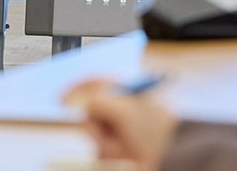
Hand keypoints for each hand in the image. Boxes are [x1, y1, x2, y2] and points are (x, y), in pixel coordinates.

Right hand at [63, 79, 178, 170]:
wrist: (175, 156)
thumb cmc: (158, 128)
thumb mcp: (122, 109)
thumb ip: (94, 100)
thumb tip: (72, 100)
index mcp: (128, 86)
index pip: (95, 80)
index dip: (76, 88)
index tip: (62, 99)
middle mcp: (124, 104)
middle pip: (91, 109)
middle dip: (95, 122)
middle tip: (105, 129)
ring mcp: (124, 126)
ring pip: (95, 129)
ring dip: (105, 139)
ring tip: (123, 144)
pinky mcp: (124, 144)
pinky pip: (103, 146)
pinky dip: (110, 149)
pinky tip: (123, 152)